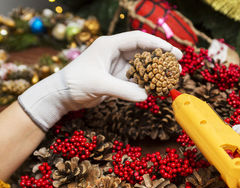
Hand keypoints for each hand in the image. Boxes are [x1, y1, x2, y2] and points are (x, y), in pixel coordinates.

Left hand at [18, 31, 181, 130]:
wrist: (61, 95)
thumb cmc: (75, 84)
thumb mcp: (99, 85)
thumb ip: (123, 90)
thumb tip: (145, 96)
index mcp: (109, 45)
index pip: (138, 39)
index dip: (157, 44)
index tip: (173, 52)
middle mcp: (115, 53)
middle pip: (143, 51)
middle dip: (161, 57)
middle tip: (178, 65)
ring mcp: (116, 66)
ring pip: (141, 66)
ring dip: (156, 71)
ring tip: (172, 77)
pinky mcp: (116, 79)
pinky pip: (136, 79)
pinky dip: (147, 83)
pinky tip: (157, 87)